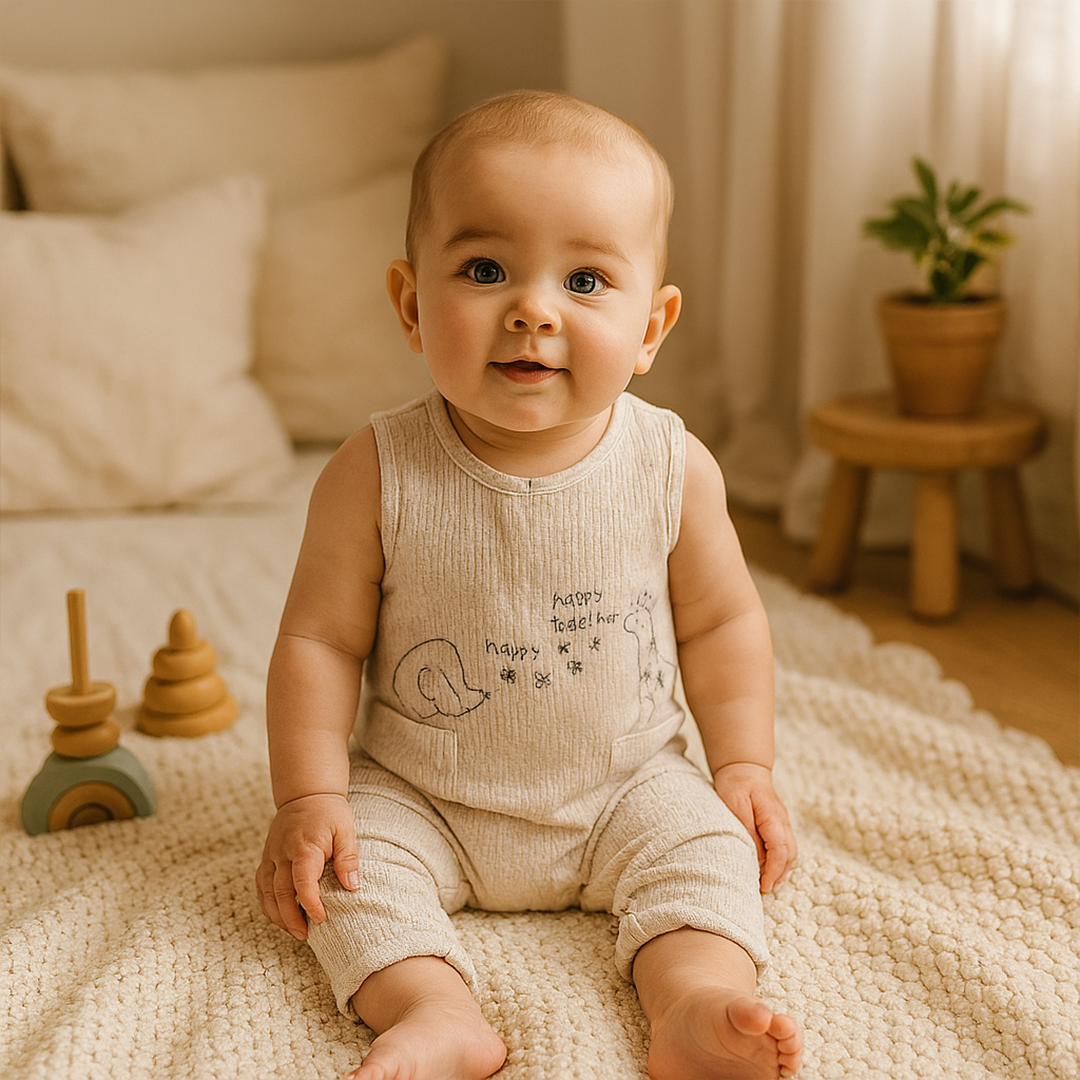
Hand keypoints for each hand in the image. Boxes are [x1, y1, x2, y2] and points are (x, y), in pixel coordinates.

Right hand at [255, 793, 358, 939]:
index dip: (310, 904)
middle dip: (291, 918)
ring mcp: (271, 855)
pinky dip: (267, 903)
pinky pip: (260, 885)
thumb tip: (352, 886)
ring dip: (277, 915)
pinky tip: (279, 915)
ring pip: (266, 892)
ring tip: (293, 931)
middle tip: (306, 935)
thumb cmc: (329, 812)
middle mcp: (282, 852)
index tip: (322, 919)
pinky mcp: (266, 857)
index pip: (302, 882)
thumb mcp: (346, 829)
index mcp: (304, 846)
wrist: (305, 793)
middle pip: (280, 893)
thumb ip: (348, 858)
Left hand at [712, 762, 796, 892]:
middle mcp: (782, 822)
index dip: (773, 871)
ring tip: (766, 885)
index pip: (780, 850)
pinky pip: (783, 846)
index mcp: (773, 817)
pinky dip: (778, 861)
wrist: (742, 766)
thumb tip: (756, 858)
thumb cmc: (735, 783)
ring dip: (780, 870)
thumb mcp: (735, 805)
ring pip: (789, 852)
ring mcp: (782, 823)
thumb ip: (747, 831)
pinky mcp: (776, 824)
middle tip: (763, 890)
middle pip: (790, 855)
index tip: (763, 886)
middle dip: (779, 875)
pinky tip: (766, 869)